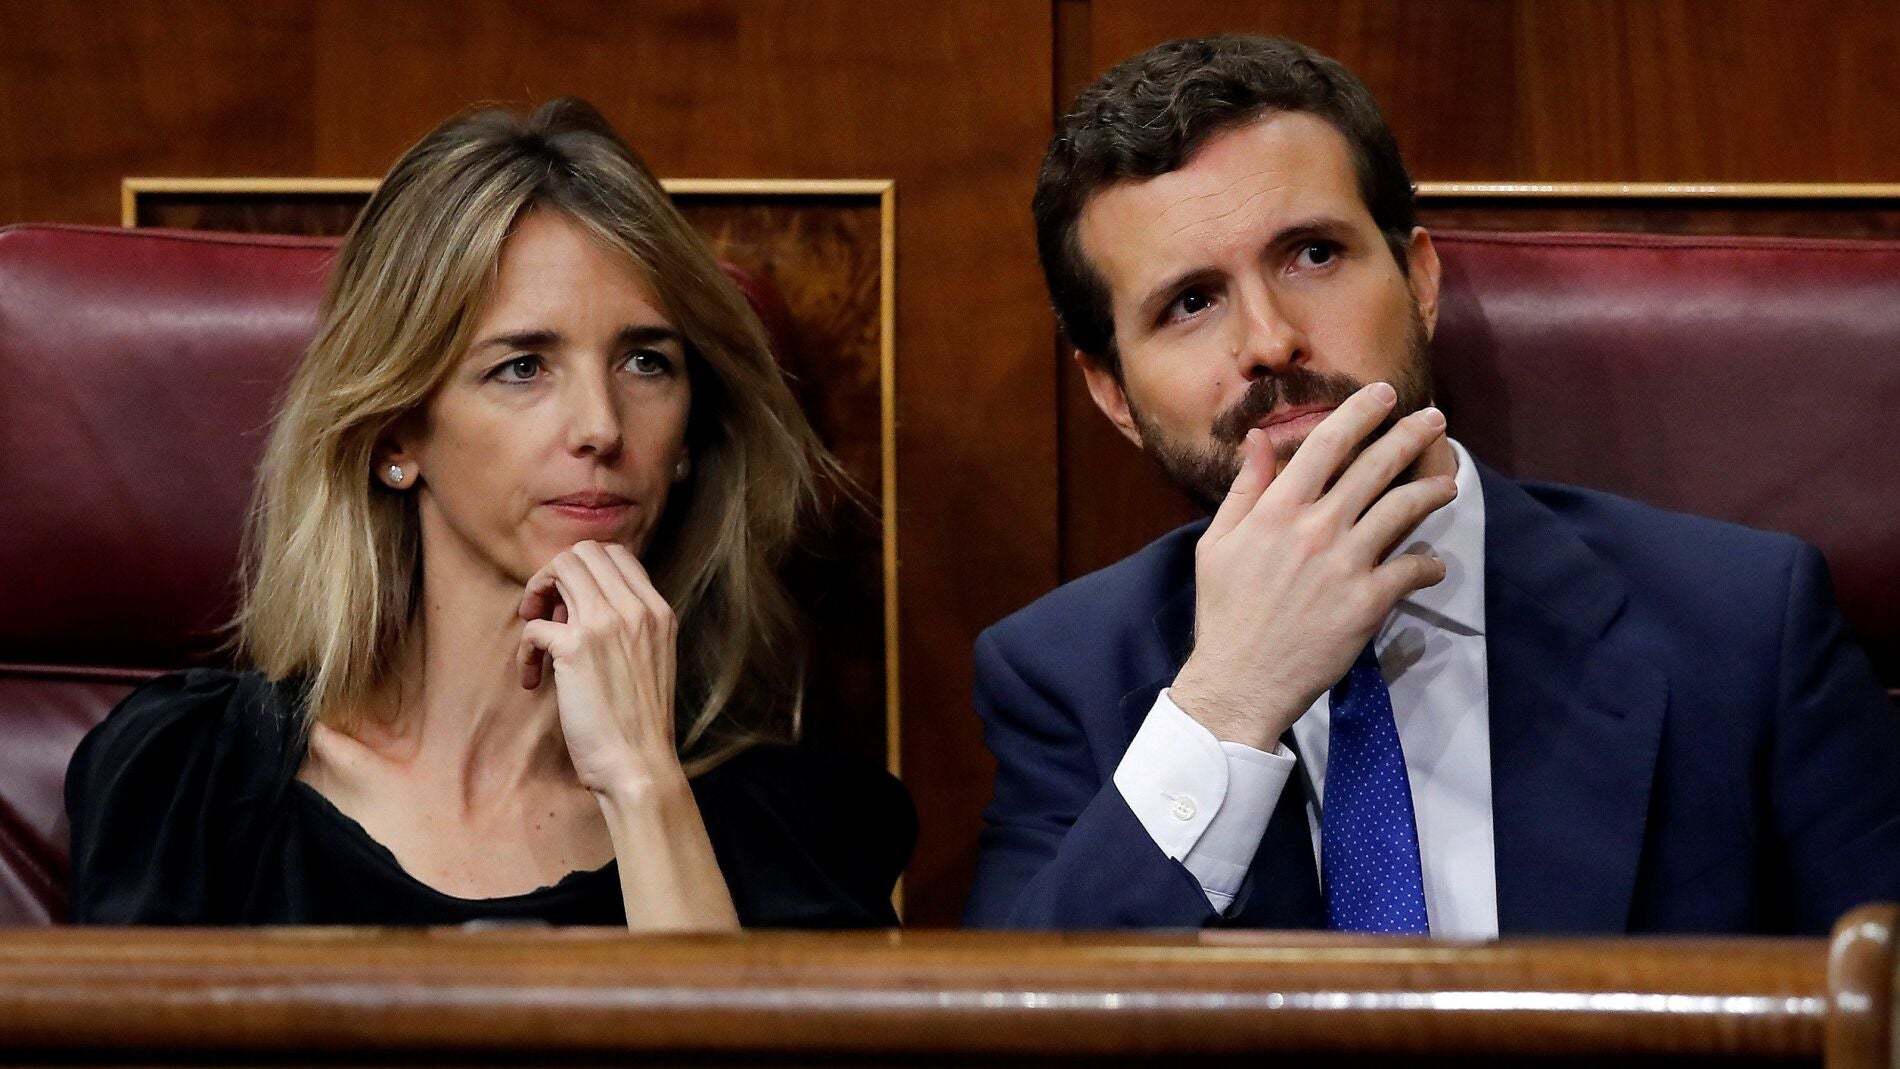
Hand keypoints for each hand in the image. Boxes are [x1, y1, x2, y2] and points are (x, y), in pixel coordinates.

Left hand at [516, 540, 680, 794]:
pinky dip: (525, 651)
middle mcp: (636, 609)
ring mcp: (607, 624)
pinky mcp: (576, 648)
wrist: (639, 766)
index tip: (571, 606)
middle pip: (583, 552)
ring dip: (536, 597)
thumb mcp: (652, 661)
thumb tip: (580, 607)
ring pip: (560, 568)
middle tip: (545, 614)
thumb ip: (629, 628)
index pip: (616, 554)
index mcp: (658, 611)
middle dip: (554, 576)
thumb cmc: (639, 724)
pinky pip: (534, 625)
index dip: (583, 572)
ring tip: (538, 638)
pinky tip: (533, 680)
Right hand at [1168, 382, 1456, 749]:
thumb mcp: (1218, 543)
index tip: (1383, 393)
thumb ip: (1246, 488)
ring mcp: (1345, 564)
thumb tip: (1261, 438)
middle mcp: (1315, 528)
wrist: (1240, 680)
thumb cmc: (1224, 612)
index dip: (1360, 412)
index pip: (1326, 444)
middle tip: (1434, 418)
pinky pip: (1413, 569)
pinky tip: (1433, 564)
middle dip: (1410, 434)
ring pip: (1404, 509)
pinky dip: (1430, 564)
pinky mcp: (1368, 602)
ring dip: (1433, 490)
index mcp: (1276, 510)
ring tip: (1448, 483)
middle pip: (1375, 466)